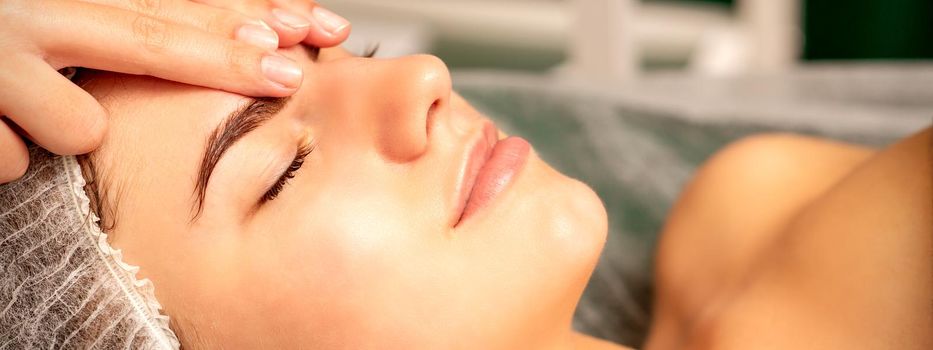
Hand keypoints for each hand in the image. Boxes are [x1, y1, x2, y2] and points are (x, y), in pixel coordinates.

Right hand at [0, 0, 350, 182]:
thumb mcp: (52, 18)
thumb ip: (121, 22)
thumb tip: (233, 32)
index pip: (168, 0)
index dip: (244, 11)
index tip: (310, 28)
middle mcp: (30, 12)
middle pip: (147, 37)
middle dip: (227, 60)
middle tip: (290, 73)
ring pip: (78, 125)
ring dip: (59, 127)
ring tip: (17, 108)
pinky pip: (8, 158)